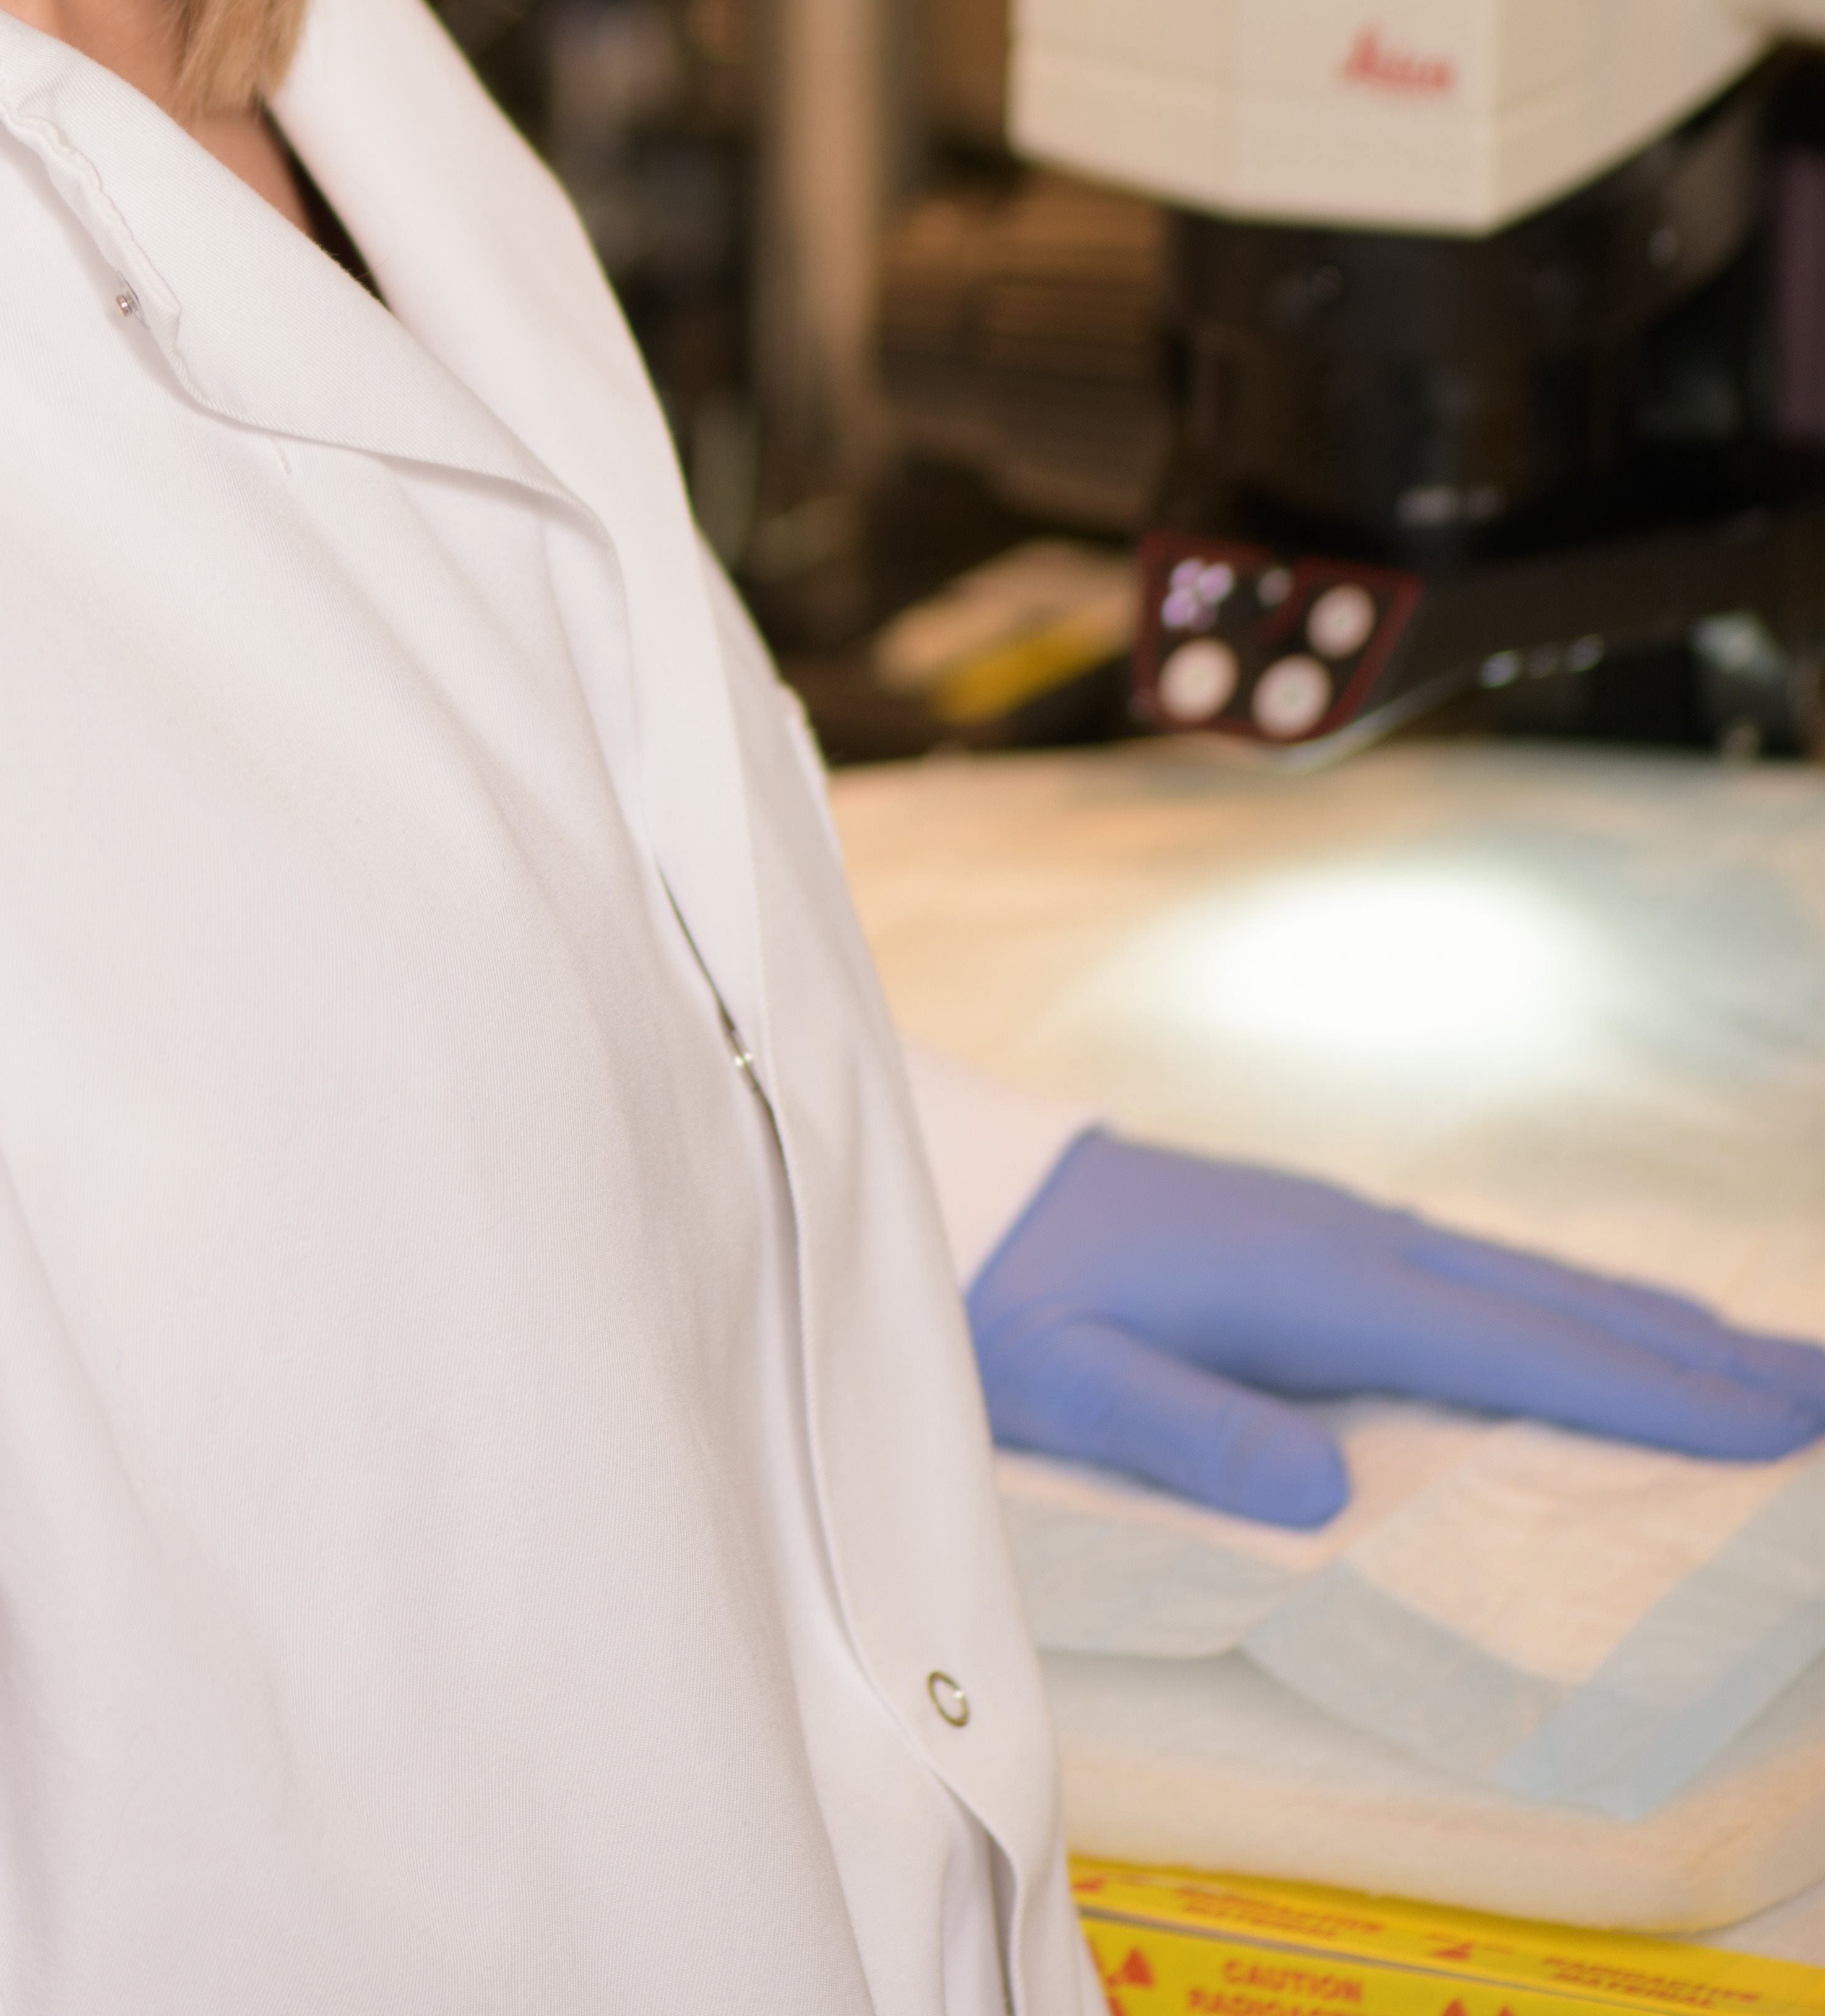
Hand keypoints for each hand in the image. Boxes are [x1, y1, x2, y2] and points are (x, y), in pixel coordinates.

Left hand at [967, 1130, 1824, 1529]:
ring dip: (1643, 1320)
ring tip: (1754, 1357)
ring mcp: (1332, 1227)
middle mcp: (1346, 1240)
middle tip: (1824, 1387)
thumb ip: (1190, 1435)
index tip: (1781, 1422)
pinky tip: (1582, 1321)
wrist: (940, 1184)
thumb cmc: (997, 1288)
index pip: (1520, 1351)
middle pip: (1557, 1304)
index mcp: (1311, 1283)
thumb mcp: (1066, 1379)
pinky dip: (1559, 1301)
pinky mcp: (1308, 1232)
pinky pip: (1473, 1274)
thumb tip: (1325, 1493)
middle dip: (1698, 1350)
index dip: (1655, 1394)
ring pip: (1524, 1281)